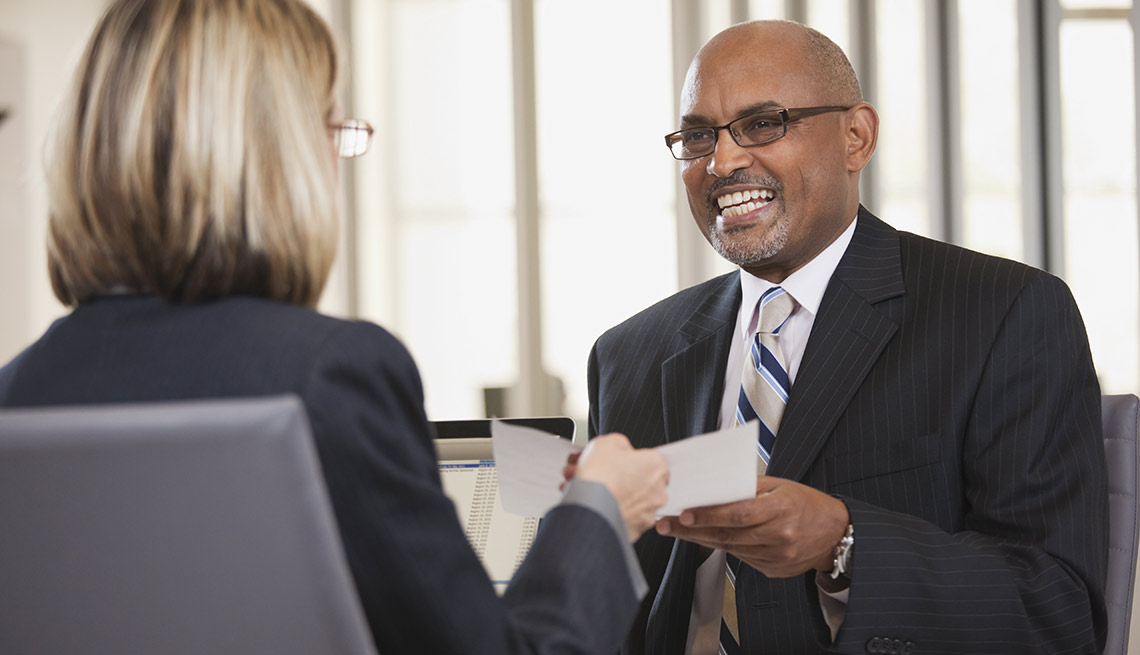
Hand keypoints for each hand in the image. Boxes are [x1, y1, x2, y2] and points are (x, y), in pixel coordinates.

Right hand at [575, 433, 668, 541]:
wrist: (591, 511)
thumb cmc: (601, 477)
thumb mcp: (606, 443)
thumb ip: (619, 443)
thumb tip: (620, 449)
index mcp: (656, 466)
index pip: (647, 459)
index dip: (625, 459)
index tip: (613, 460)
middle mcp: (657, 492)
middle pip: (634, 479)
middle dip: (612, 475)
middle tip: (594, 472)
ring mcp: (646, 514)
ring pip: (626, 499)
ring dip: (606, 492)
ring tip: (583, 486)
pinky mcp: (633, 531)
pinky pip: (619, 516)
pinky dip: (606, 510)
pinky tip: (588, 502)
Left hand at [655, 476, 847, 577]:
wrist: (835, 533)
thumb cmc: (806, 504)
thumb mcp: (781, 486)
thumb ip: (749, 487)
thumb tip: (715, 486)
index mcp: (782, 509)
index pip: (738, 514)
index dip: (709, 515)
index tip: (684, 513)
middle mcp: (779, 535)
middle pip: (728, 534)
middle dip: (692, 529)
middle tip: (667, 523)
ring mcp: (776, 556)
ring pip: (730, 549)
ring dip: (701, 539)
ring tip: (678, 530)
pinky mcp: (773, 569)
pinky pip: (741, 558)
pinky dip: (723, 547)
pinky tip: (707, 538)